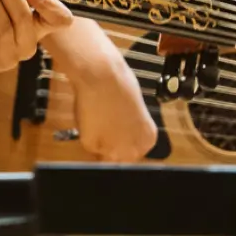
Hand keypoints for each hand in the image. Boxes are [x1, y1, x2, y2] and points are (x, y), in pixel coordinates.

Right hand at [45, 18, 158, 160]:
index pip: (136, 153)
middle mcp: (133, 149)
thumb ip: (131, 126)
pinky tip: (89, 117)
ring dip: (100, 142)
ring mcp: (112, 150)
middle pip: (121, 159)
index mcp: (148, 139)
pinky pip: (89, 145)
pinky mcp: (92, 146)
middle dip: (113, 147)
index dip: (124, 143)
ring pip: (103, 155)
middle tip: (104, 129)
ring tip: (96, 120)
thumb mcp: (134, 108)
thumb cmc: (121, 82)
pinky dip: (87, 134)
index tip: (117, 135)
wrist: (101, 75)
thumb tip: (123, 130)